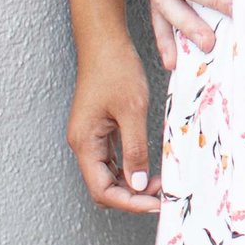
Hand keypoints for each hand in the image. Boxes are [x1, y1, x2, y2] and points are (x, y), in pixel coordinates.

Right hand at [67, 37, 159, 214]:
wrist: (104, 40)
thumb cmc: (116, 69)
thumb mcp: (132, 111)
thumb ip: (135, 150)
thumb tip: (139, 185)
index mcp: (85, 142)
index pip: (102, 190)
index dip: (129, 202)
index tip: (157, 203)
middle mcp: (83, 144)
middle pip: (103, 187)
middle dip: (131, 197)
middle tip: (162, 195)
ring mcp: (89, 136)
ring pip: (108, 175)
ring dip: (132, 184)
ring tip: (161, 183)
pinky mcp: (98, 128)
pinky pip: (112, 158)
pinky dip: (129, 168)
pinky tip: (149, 166)